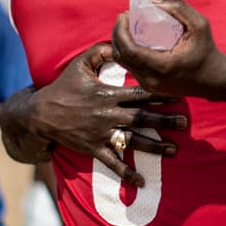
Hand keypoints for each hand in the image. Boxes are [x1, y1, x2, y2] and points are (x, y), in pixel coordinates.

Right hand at [29, 43, 186, 187]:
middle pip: (142, 118)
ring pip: (133, 141)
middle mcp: (108, 114)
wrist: (41, 114)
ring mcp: (102, 134)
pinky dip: (127, 174)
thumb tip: (118, 43)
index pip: (139, 94)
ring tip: (174, 150)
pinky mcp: (94, 149)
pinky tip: (141, 183)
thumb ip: (99, 52)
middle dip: (165, 121)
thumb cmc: (62, 88)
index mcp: (108, 94)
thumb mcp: (79, 65)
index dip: (160, 95)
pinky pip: (113, 163)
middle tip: (184, 123)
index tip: (178, 96)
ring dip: (155, 147)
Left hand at [111, 0, 225, 97]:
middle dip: (118, 34)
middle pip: (120, 56)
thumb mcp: (199, 25)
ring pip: (122, 62)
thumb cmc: (208, 51)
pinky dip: (127, 52)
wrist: (215, 80)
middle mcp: (151, 79)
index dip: (121, 31)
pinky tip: (134, 39)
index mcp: (161, 66)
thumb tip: (152, 0)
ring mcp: (149, 85)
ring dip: (121, 42)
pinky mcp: (149, 86)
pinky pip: (130, 67)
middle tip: (125, 17)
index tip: (125, 15)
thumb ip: (178, 8)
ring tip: (128, 26)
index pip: (129, 50)